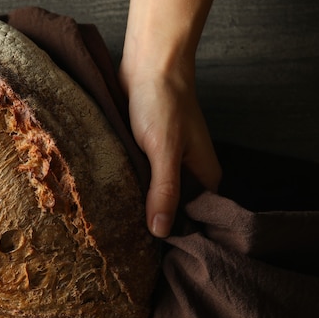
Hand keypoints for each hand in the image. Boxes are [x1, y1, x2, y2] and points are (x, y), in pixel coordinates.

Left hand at [119, 66, 220, 237]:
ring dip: (138, 204)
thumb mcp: (164, 150)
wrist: (149, 64)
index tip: (150, 253)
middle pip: (173, 210)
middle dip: (153, 223)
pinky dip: (130, 185)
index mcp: (205, 176)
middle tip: (126, 243)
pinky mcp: (148, 153)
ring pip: (154, 194)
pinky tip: (112, 198)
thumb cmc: (163, 102)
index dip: (175, 236)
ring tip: (115, 226)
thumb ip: (165, 190)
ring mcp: (168, 163)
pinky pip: (141, 177)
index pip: (194, 220)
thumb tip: (161, 231)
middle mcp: (190, 173)